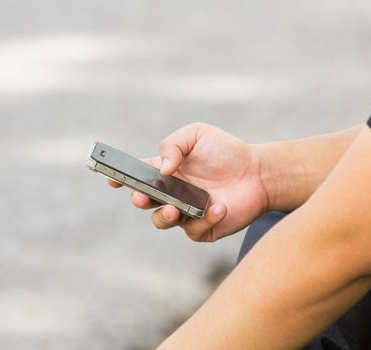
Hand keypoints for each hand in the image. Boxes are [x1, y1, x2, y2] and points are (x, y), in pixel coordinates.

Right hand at [110, 123, 270, 241]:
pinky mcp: (202, 228)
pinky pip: (193, 229)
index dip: (120, 178)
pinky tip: (218, 207)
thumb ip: (173, 146)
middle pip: (144, 201)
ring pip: (162, 221)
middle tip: (141, 197)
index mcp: (165, 171)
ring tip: (174, 209)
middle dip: (139, 200)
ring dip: (163, 216)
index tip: (111, 179)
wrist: (259, 172)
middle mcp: (171, 193)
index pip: (137, 176)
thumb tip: (163, 169)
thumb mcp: (197, 135)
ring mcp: (184, 212)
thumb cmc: (227, 151)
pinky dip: (204, 219)